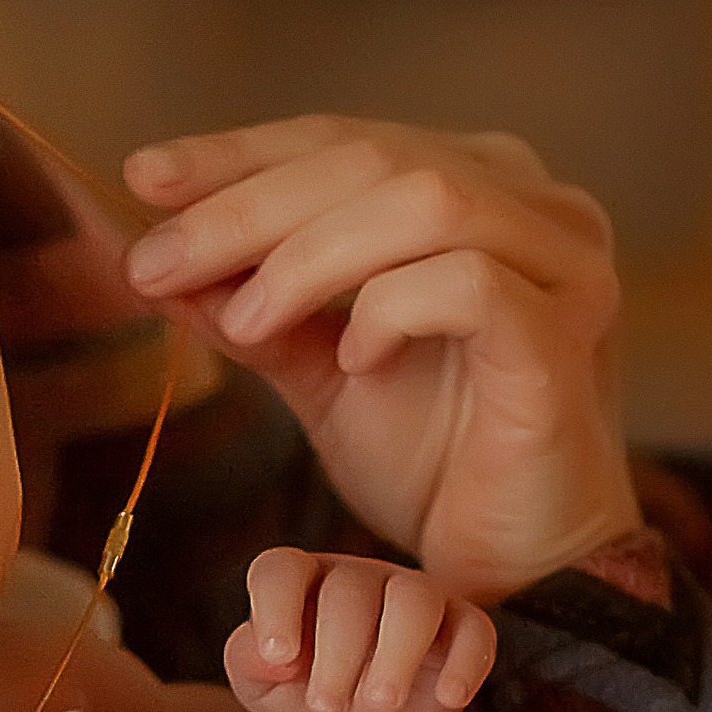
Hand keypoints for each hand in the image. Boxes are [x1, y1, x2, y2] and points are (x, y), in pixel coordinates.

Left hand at [122, 115, 636, 600]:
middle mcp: (537, 206)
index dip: (239, 155)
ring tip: (243, 324)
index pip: (345, 141)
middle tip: (157, 262)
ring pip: (424, 201)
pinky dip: (389, 310)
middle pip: (374, 158)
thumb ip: (253, 307)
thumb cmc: (432, 464)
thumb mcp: (318, 371)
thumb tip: (154, 256)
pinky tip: (353, 360)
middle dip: (248, 207)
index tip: (145, 178)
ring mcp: (564, 265)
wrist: (512, 570)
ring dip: (308, 258)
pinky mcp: (567, 333)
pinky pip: (468, 283)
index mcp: (482, 188)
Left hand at [225, 547, 497, 711]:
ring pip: (415, 600)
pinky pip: (474, 631)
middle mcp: (357, 580)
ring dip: (397, 653)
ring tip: (379, 704)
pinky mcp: (462, 629)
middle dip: (337, 652)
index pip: (282, 571)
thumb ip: (248, 663)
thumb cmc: (303, 703)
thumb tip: (267, 656)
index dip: (275, 608)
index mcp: (300, 584)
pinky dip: (465, 662)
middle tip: (326, 707)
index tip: (278, 659)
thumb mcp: (262, 691)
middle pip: (350, 591)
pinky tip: (450, 698)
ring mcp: (413, 598)